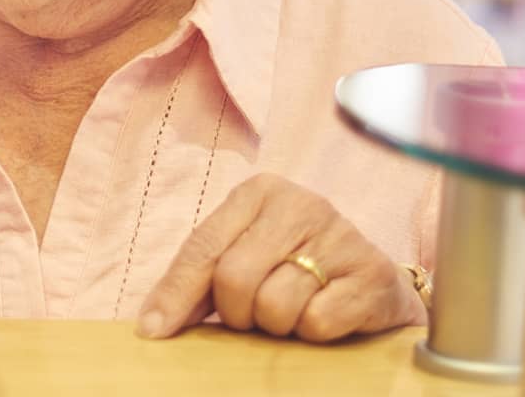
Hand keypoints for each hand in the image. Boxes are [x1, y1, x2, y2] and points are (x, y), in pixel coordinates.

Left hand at [136, 172, 423, 342]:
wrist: (371, 280)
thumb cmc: (293, 269)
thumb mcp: (242, 259)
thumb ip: (197, 282)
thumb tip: (152, 325)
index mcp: (260, 191)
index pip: (203, 247)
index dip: (175, 294)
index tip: (154, 330)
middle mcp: (302, 203)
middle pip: (235, 278)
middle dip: (237, 313)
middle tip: (254, 315)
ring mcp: (342, 234)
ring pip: (275, 304)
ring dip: (277, 325)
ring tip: (292, 310)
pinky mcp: (372, 272)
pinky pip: (317, 321)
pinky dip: (313, 332)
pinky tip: (325, 312)